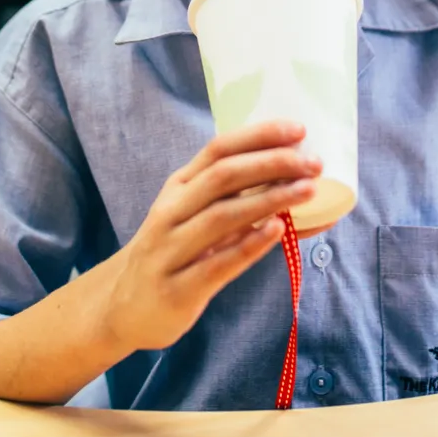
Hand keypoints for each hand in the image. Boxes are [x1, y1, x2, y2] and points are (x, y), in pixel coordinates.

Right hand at [103, 120, 320, 355]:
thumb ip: (233, 198)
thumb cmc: (172, 252)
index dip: (258, 136)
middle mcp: (171, 212)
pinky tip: (279, 232)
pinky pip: (218, 264)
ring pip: (222, 216)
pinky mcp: (178, 289)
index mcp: (178, 187)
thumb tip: (294, 180)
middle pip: (223, 176)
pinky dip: (250, 245)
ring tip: (308, 191)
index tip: (298, 130)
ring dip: (270, 200)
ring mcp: (171, 250)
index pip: (218, 149)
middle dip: (271, 164)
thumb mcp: (191, 216)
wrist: (124, 306)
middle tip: (313, 163)